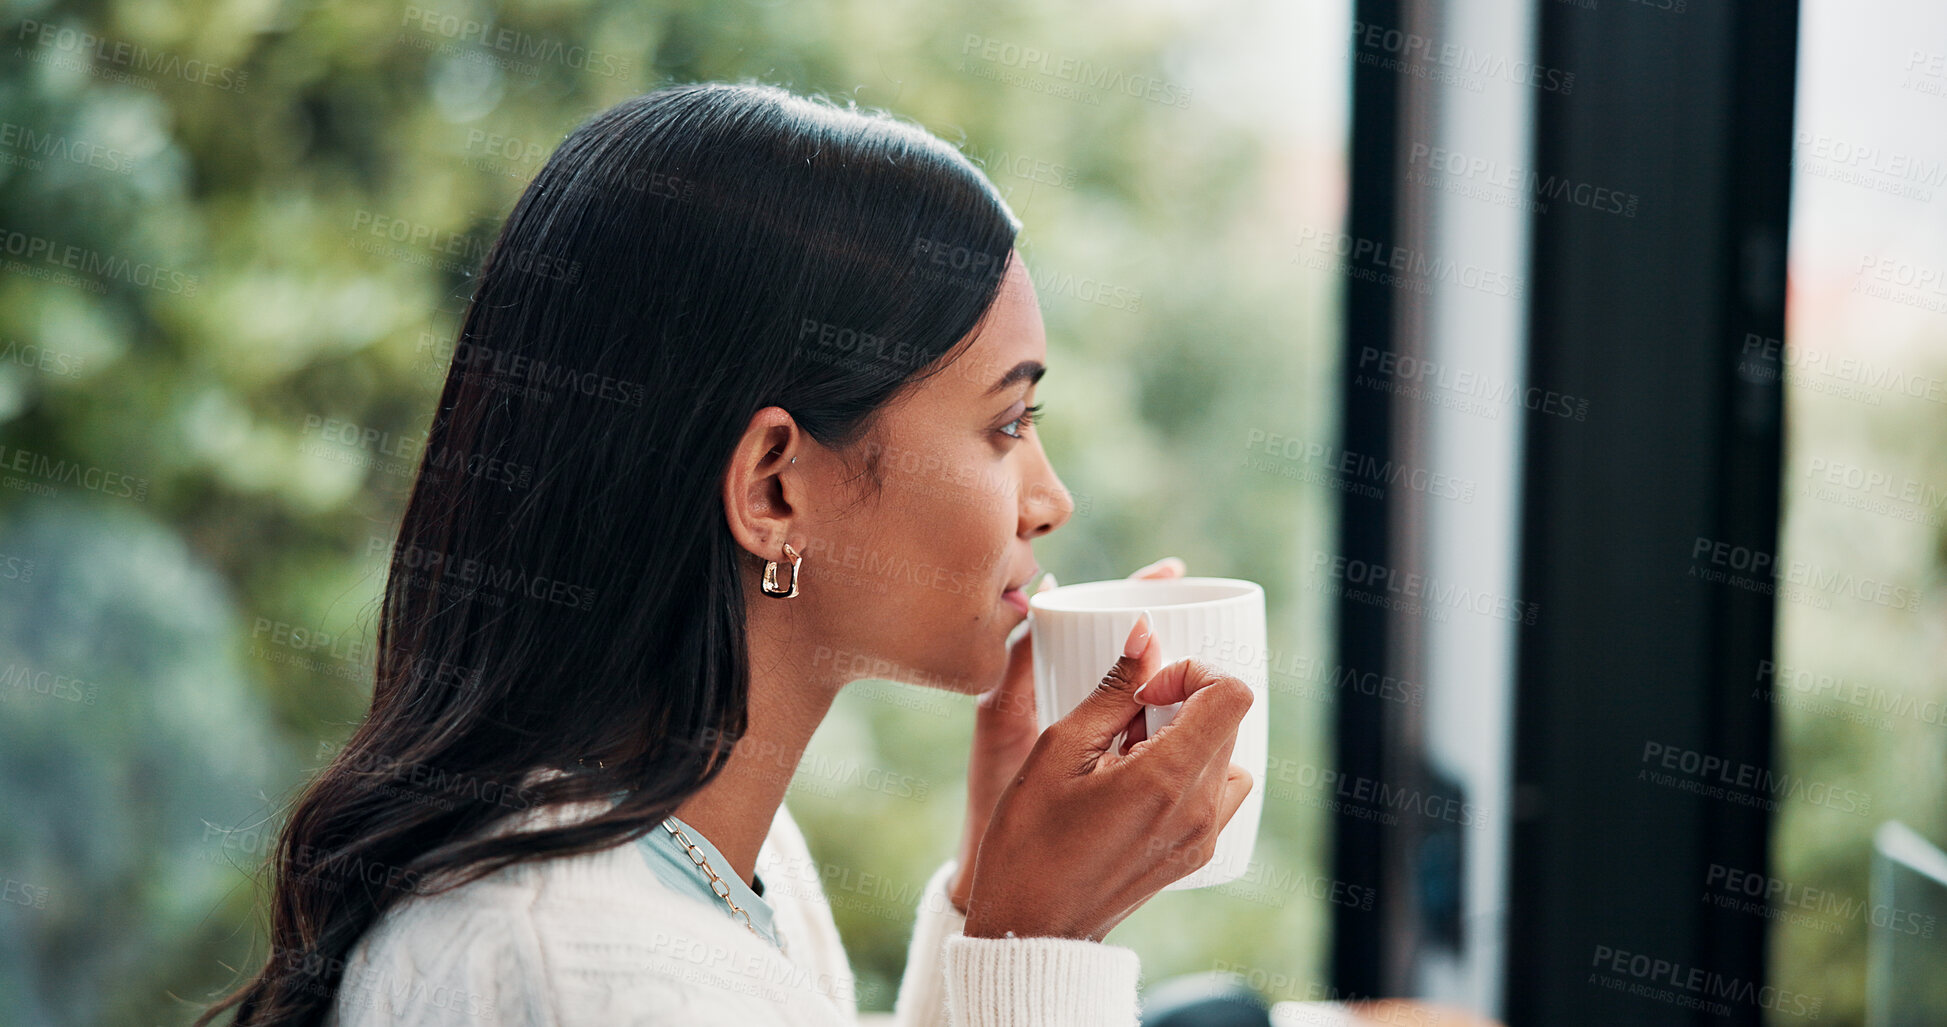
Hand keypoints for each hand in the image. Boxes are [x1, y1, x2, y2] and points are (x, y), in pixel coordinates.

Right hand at [958, 609, 1254, 940]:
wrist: (1028, 928)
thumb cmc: (1028, 840)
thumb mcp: (1059, 749)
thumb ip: (1112, 689)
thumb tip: (1146, 634)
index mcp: (1168, 779)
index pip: (1232, 694)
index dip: (1192, 673)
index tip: (1145, 691)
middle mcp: (1199, 810)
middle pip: (1229, 720)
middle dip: (1183, 702)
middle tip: (1125, 721)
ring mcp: (1203, 838)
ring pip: (1227, 756)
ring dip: (1189, 739)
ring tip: (1130, 754)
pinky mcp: (1196, 855)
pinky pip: (1216, 793)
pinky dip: (1189, 773)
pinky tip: (1135, 784)